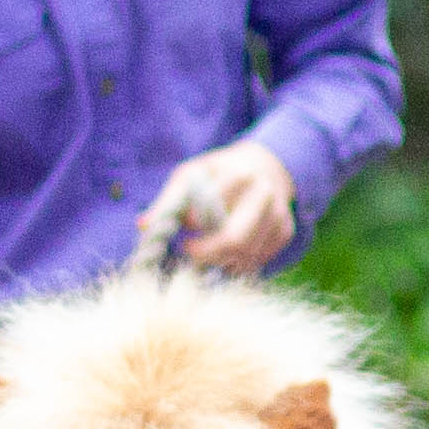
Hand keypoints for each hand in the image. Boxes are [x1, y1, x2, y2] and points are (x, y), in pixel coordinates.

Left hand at [141, 140, 300, 274]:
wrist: (266, 165)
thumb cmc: (219, 172)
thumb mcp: (191, 175)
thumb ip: (169, 200)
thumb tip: (143, 226)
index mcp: (237, 175)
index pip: (210, 210)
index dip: (193, 225)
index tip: (185, 230)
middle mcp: (263, 193)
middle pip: (234, 239)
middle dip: (207, 254)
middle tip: (191, 254)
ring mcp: (278, 213)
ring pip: (247, 255)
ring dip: (222, 262)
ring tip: (208, 254)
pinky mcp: (285, 230)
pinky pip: (260, 260)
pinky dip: (240, 264)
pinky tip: (229, 255)